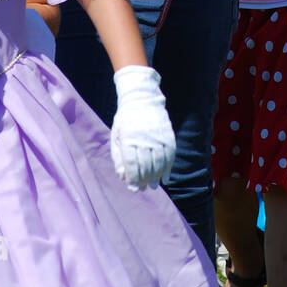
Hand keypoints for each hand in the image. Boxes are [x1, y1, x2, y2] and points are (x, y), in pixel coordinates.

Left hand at [111, 65, 176, 189]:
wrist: (141, 98)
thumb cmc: (125, 119)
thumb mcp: (116, 135)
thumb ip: (118, 157)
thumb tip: (123, 177)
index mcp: (128, 138)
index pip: (132, 164)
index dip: (133, 179)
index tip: (133, 188)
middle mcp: (144, 138)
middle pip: (146, 165)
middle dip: (145, 180)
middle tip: (144, 188)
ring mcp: (157, 136)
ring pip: (159, 162)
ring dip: (157, 176)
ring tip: (154, 185)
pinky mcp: (168, 134)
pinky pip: (170, 155)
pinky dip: (168, 168)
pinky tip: (165, 177)